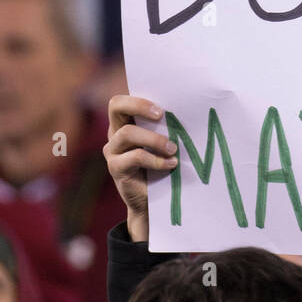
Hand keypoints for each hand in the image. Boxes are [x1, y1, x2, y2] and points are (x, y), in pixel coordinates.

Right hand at [103, 95, 177, 241]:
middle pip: (115, 106)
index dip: (139, 100)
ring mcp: (113, 150)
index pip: (122, 101)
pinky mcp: (115, 168)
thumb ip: (167, 128)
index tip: (162, 109)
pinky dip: (155, 159)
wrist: (154, 202)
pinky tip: (170, 164)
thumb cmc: (164, 166)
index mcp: (126, 122)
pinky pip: (135, 157)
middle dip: (139, 106)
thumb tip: (189, 111)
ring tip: (173, 148)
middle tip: (161, 115)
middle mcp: (115, 133)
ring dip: (154, 139)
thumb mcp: (165, 143)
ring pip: (127, 133)